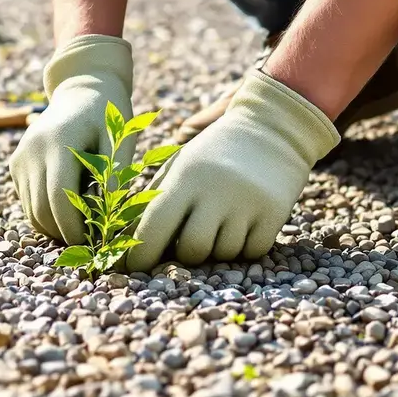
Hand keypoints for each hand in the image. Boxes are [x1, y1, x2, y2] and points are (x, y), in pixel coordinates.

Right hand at [9, 35, 134, 244]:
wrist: (82, 89)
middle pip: (42, 210)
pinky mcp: (15, 164)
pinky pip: (28, 202)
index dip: (75, 228)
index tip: (94, 243)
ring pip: (32, 211)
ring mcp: (20, 158)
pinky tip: (69, 210)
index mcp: (59, 142)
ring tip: (83, 227)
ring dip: (54, 228)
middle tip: (91, 242)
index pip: (61, 198)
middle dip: (65, 233)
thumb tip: (109, 216)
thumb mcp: (120, 138)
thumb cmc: (109, 115)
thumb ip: (115, 174)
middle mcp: (32, 150)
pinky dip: (45, 215)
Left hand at [126, 69, 339, 270]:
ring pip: (224, 253)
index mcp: (184, 177)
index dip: (140, 256)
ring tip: (221, 219)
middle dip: (188, 253)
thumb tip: (123, 253)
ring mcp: (247, 202)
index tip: (133, 269)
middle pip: (192, 250)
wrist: (269, 128)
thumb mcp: (177, 169)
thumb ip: (150, 206)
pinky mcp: (274, 212)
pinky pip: (252, 252)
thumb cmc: (211, 155)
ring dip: (218, 247)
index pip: (153, 228)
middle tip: (190, 239)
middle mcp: (216, 190)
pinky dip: (245, 246)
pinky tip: (244, 221)